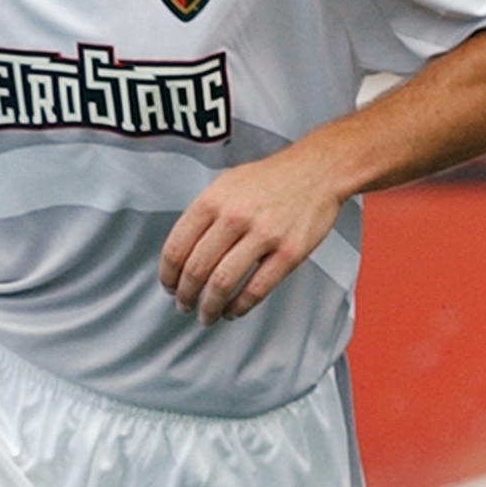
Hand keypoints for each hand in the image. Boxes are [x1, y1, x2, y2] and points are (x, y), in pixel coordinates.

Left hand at [161, 142, 347, 323]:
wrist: (317, 171)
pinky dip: (240, 307)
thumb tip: (182, 251)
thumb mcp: (227, 184)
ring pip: (222, 283)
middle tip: (185, 304)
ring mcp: (263, 235)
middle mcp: (234, 216)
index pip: (177, 247)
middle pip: (196, 269)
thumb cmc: (272, 179)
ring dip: (209, 307)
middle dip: (185, 295)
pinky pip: (256, 289)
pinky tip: (234, 311)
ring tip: (207, 315)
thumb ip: (204, 214)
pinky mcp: (289, 252)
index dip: (168, 275)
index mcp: (213, 200)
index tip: (169, 286)